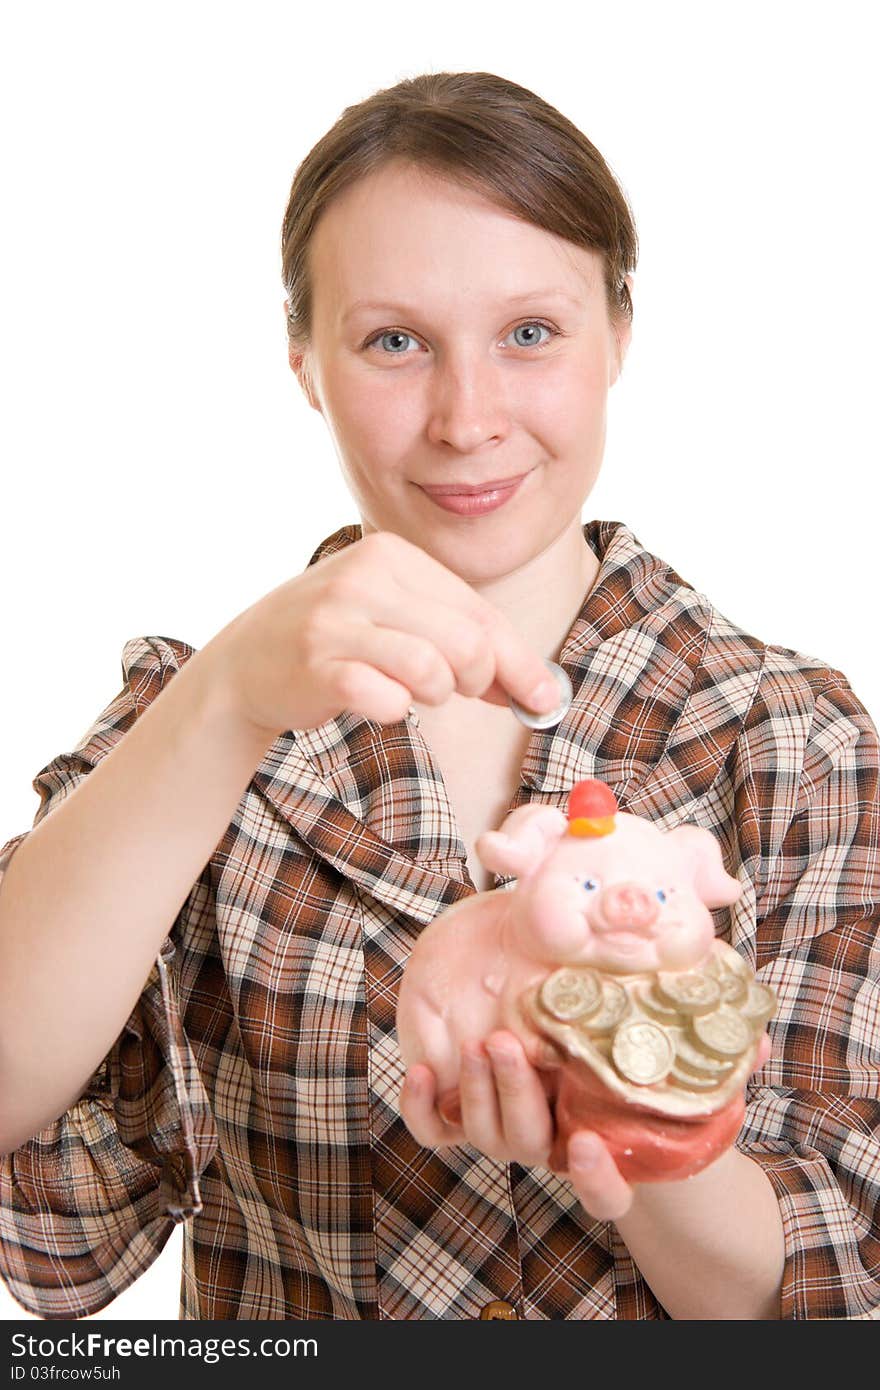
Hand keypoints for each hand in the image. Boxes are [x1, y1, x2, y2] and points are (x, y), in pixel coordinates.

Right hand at [200, 531, 559, 736]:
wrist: (246, 664)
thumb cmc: (336, 642)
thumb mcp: (396, 620)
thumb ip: (460, 644)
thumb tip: (535, 690)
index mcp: (391, 554)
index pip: (480, 614)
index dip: (519, 663)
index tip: (545, 700)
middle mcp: (363, 576)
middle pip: (468, 644)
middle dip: (477, 682)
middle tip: (454, 693)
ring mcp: (336, 619)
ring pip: (433, 671)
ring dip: (434, 696)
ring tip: (407, 690)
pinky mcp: (317, 663)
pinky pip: (387, 699)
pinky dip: (392, 710)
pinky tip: (373, 699)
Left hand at [399, 1029, 774, 1222]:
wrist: (593, 1062)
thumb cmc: (641, 1070)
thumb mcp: (686, 1068)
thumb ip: (722, 1059)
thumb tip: (757, 1043)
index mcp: (605, 1149)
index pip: (605, 1192)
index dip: (596, 1181)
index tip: (587, 1147)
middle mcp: (554, 1147)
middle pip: (527, 1144)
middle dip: (515, 1096)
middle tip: (510, 1044)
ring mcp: (510, 1134)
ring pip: (483, 1134)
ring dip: (477, 1089)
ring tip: (481, 1040)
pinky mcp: (468, 1117)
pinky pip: (436, 1131)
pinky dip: (420, 1108)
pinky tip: (417, 1071)